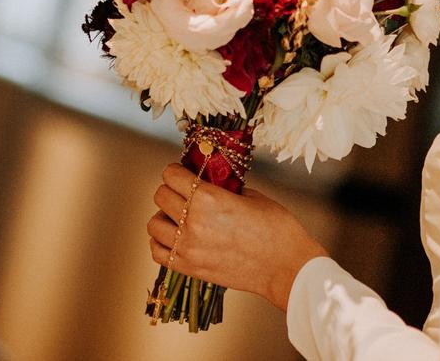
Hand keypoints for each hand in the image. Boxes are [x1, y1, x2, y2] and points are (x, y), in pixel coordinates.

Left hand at [148, 163, 327, 310]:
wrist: (286, 266)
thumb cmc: (276, 229)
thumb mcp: (251, 196)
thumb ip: (223, 187)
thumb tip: (208, 181)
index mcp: (208, 198)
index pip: (171, 175)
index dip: (177, 171)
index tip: (183, 173)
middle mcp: (193, 221)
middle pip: (160, 196)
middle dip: (171, 190)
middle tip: (184, 193)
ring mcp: (189, 247)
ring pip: (154, 224)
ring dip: (164, 217)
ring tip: (179, 217)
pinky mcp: (190, 268)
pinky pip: (158, 252)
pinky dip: (162, 242)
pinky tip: (176, 238)